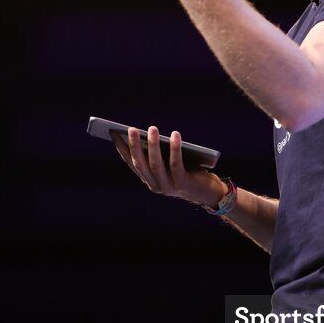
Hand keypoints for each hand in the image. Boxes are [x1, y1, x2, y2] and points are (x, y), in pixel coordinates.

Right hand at [112, 126, 226, 207]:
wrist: (209, 193)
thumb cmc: (189, 173)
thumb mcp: (170, 163)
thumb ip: (160, 154)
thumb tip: (149, 133)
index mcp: (150, 180)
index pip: (132, 163)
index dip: (122, 148)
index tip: (114, 133)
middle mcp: (156, 185)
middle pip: (141, 164)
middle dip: (134, 145)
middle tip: (130, 128)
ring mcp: (168, 186)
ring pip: (156, 164)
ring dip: (153, 145)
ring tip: (152, 128)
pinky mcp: (182, 184)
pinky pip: (176, 164)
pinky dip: (175, 149)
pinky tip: (175, 135)